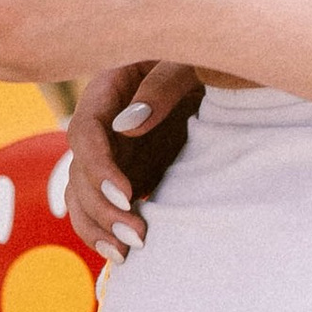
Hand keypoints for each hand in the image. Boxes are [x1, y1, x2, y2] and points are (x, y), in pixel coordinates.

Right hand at [67, 60, 202, 260]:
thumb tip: (126, 125)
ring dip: (98, 226)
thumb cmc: (211, 57)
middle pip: (79, 170)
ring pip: (81, 194)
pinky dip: (104, 230)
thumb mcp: (191, 60)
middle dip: (102, 207)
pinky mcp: (128, 172)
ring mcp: (113, 151)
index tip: (126, 194)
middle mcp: (103, 124)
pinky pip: (101, 205)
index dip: (98, 166)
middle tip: (136, 234)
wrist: (231, 77)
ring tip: (127, 253)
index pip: (84, 131)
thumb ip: (162, 86)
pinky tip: (121, 254)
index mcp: (110, 88)